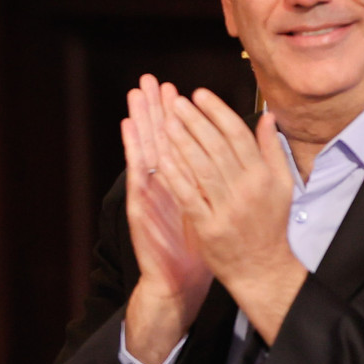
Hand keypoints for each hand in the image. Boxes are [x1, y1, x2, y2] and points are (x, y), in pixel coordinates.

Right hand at [121, 75, 213, 363]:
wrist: (179, 282)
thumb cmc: (200, 247)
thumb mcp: (214, 208)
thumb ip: (221, 181)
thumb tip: (233, 158)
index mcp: (184, 183)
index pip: (178, 143)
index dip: (178, 117)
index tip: (180, 90)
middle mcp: (163, 185)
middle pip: (157, 140)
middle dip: (155, 109)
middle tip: (150, 80)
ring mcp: (150, 196)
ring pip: (144, 151)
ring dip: (139, 121)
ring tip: (135, 95)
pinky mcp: (141, 209)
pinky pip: (139, 175)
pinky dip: (134, 151)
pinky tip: (130, 130)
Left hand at [153, 88, 307, 342]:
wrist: (263, 269)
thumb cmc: (271, 225)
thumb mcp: (282, 185)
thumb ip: (272, 149)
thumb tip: (268, 117)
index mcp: (264, 176)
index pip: (237, 135)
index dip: (217, 111)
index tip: (200, 94)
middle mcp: (246, 190)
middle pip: (216, 147)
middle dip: (194, 121)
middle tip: (176, 101)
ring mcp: (227, 209)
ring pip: (201, 168)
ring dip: (181, 142)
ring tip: (166, 121)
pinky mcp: (209, 228)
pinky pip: (189, 196)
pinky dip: (175, 176)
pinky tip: (161, 157)